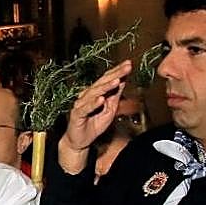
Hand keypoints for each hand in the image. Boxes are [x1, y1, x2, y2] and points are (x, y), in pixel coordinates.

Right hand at [57, 60, 130, 174]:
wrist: (80, 140)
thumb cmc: (93, 124)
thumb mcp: (110, 109)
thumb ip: (115, 95)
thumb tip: (123, 80)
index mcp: (95, 92)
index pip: (107, 79)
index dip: (118, 71)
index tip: (128, 64)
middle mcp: (87, 95)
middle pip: (101, 82)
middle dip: (115, 74)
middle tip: (126, 67)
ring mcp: (81, 104)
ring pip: (94, 93)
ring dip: (106, 87)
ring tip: (117, 81)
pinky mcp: (76, 115)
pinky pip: (85, 108)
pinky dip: (93, 104)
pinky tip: (100, 99)